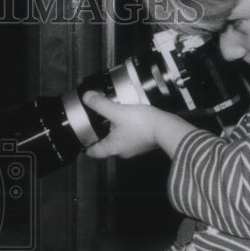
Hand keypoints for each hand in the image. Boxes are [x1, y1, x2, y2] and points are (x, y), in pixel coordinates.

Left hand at [82, 92, 196, 159]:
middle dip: (101, 137)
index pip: (94, 153)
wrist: (167, 128)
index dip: (86, 148)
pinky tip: (130, 120)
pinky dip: (128, 130)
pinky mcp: (144, 143)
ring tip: (113, 119)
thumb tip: (86, 97)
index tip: (82, 145)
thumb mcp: (117, 112)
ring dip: (115, 132)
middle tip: (96, 126)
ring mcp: (134, 149)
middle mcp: (122, 152)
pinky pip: (131, 138)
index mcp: (112, 148)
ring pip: (119, 142)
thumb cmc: (142, 124)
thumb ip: (100, 105)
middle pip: (106, 147)